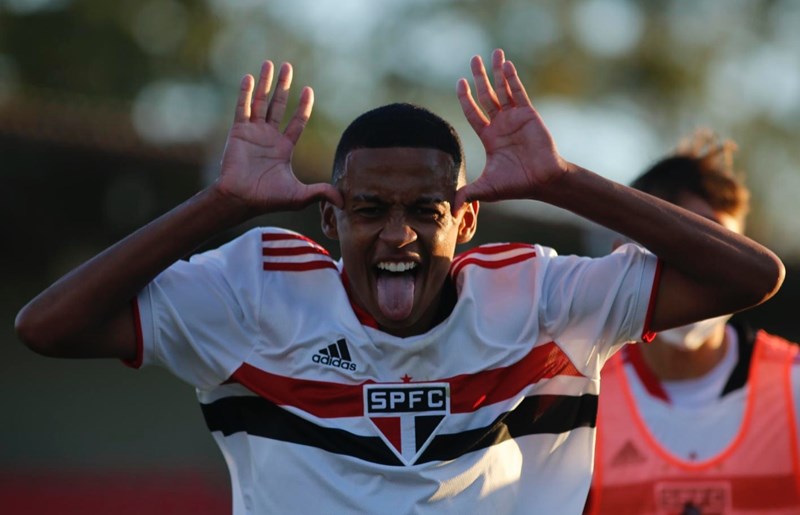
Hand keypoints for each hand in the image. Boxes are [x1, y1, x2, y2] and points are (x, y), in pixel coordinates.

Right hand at [217, 61, 341, 212]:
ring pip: (260, 101)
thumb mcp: (300, 196)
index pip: (297, 122)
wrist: (241, 199)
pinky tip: (249, 78)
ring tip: (269, 63)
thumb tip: (344, 201)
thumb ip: (321, 193)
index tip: (308, 89)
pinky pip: (242, 108)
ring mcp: (253, 133)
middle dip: (284, 86)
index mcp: (284, 148)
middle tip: (288, 66)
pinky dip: (245, 93)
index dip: (303, 106)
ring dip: (265, 83)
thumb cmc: (268, 199)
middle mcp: (269, 137)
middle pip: (278, 105)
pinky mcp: (238, 132)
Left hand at [454, 49, 567, 209]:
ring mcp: (515, 118)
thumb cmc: (516, 185)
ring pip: (503, 89)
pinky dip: (512, 78)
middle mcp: (500, 124)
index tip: (459, 82)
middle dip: (479, 78)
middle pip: (486, 95)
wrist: (542, 180)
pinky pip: (518, 92)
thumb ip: (467, 194)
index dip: (466, 98)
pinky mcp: (528, 114)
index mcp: (489, 137)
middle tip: (473, 59)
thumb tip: (450, 211)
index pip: (473, 112)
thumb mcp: (486, 189)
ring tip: (492, 53)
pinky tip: (506, 64)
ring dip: (497, 72)